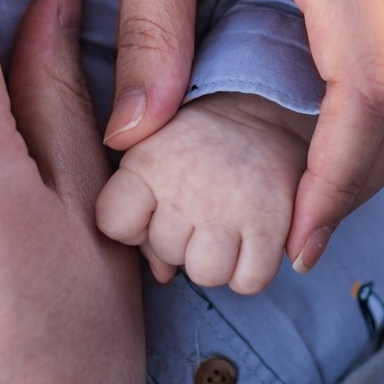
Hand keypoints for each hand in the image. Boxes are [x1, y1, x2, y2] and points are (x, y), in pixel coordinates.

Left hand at [97, 92, 311, 293]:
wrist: (270, 101)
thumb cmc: (202, 135)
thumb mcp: (152, 148)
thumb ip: (136, 204)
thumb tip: (159, 275)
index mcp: (148, 160)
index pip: (113, 224)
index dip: (134, 224)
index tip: (156, 204)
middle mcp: (185, 185)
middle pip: (165, 254)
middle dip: (181, 240)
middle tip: (200, 204)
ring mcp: (229, 206)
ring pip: (206, 274)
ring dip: (216, 259)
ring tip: (225, 224)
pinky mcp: (270, 222)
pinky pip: (249, 282)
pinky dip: (251, 271)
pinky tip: (252, 241)